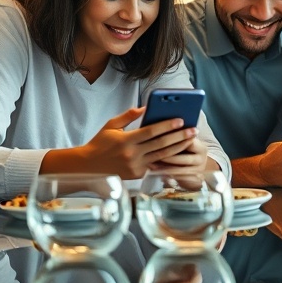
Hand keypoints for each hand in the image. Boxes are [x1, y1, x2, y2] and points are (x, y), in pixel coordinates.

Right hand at [75, 108, 200, 178]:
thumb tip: (146, 108)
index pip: (151, 132)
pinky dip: (168, 158)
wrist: (88, 167)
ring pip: (162, 156)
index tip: (180, 120)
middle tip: (193, 130)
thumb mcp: (111, 125)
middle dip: (179, 136)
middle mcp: (132, 155)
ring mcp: (135, 167)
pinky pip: (156, 165)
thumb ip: (128, 116)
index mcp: (125, 141)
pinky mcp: (137, 175)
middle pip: (161, 144)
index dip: (167, 126)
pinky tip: (180, 152)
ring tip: (190, 139)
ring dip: (179, 147)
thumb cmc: (100, 143)